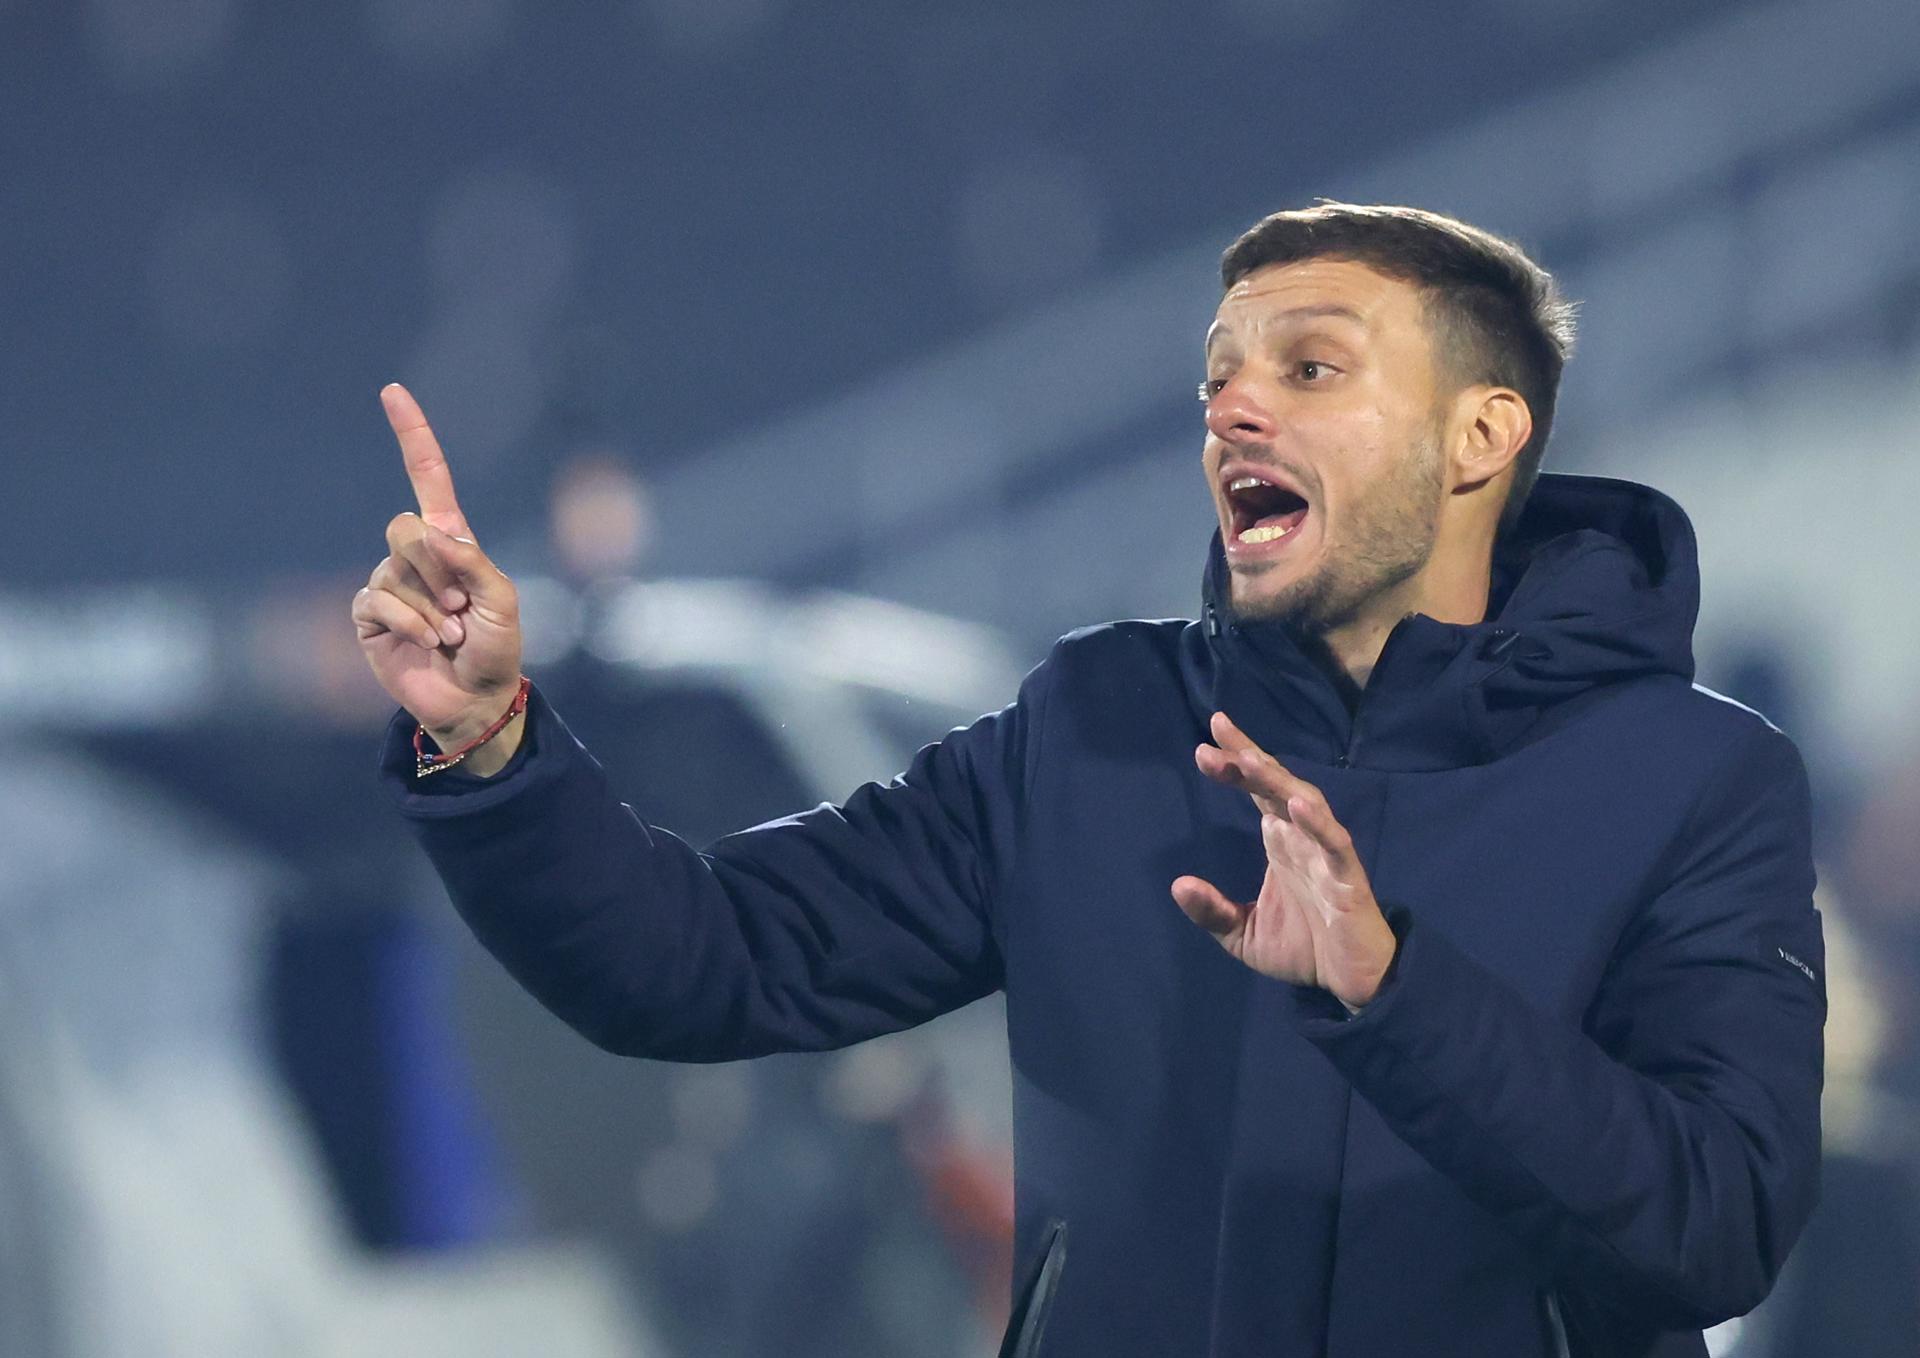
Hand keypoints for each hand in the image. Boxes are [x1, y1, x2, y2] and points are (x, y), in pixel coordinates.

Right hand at [351, 384, 522, 744]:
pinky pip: (377, 600)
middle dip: (439, 570)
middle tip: (461, 608)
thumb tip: (431, 532)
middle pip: (405, 527)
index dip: (412, 435)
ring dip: (430, 607)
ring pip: (394, 569)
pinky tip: (426, 641)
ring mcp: (390, 583)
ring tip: (449, 632)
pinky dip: (408, 622)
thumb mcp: (502, 599)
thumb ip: (470, 560)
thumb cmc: (497, 648)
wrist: (475, 699)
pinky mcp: (369, 616)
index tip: (392, 391)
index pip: (428, 478)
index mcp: (453, 541)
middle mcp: (416, 556)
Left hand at [1171, 712, 1396, 1009]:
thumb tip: (1178, 884)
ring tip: (1249, 759)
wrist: (1350, 982)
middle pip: (1276, 784)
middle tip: (1217, 733)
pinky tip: (1298, 806)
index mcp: (1280, 841)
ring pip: (1305, 803)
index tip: (1203, 744)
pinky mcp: (1348, 877)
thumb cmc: (1303, 947)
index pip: (1256, 791)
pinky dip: (1319, 823)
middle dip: (1248, 757)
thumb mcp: (1243, 933)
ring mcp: (1326, 853)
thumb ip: (1212, 910)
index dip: (1235, 764)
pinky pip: (1335, 844)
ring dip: (1278, 780)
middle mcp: (1302, 837)